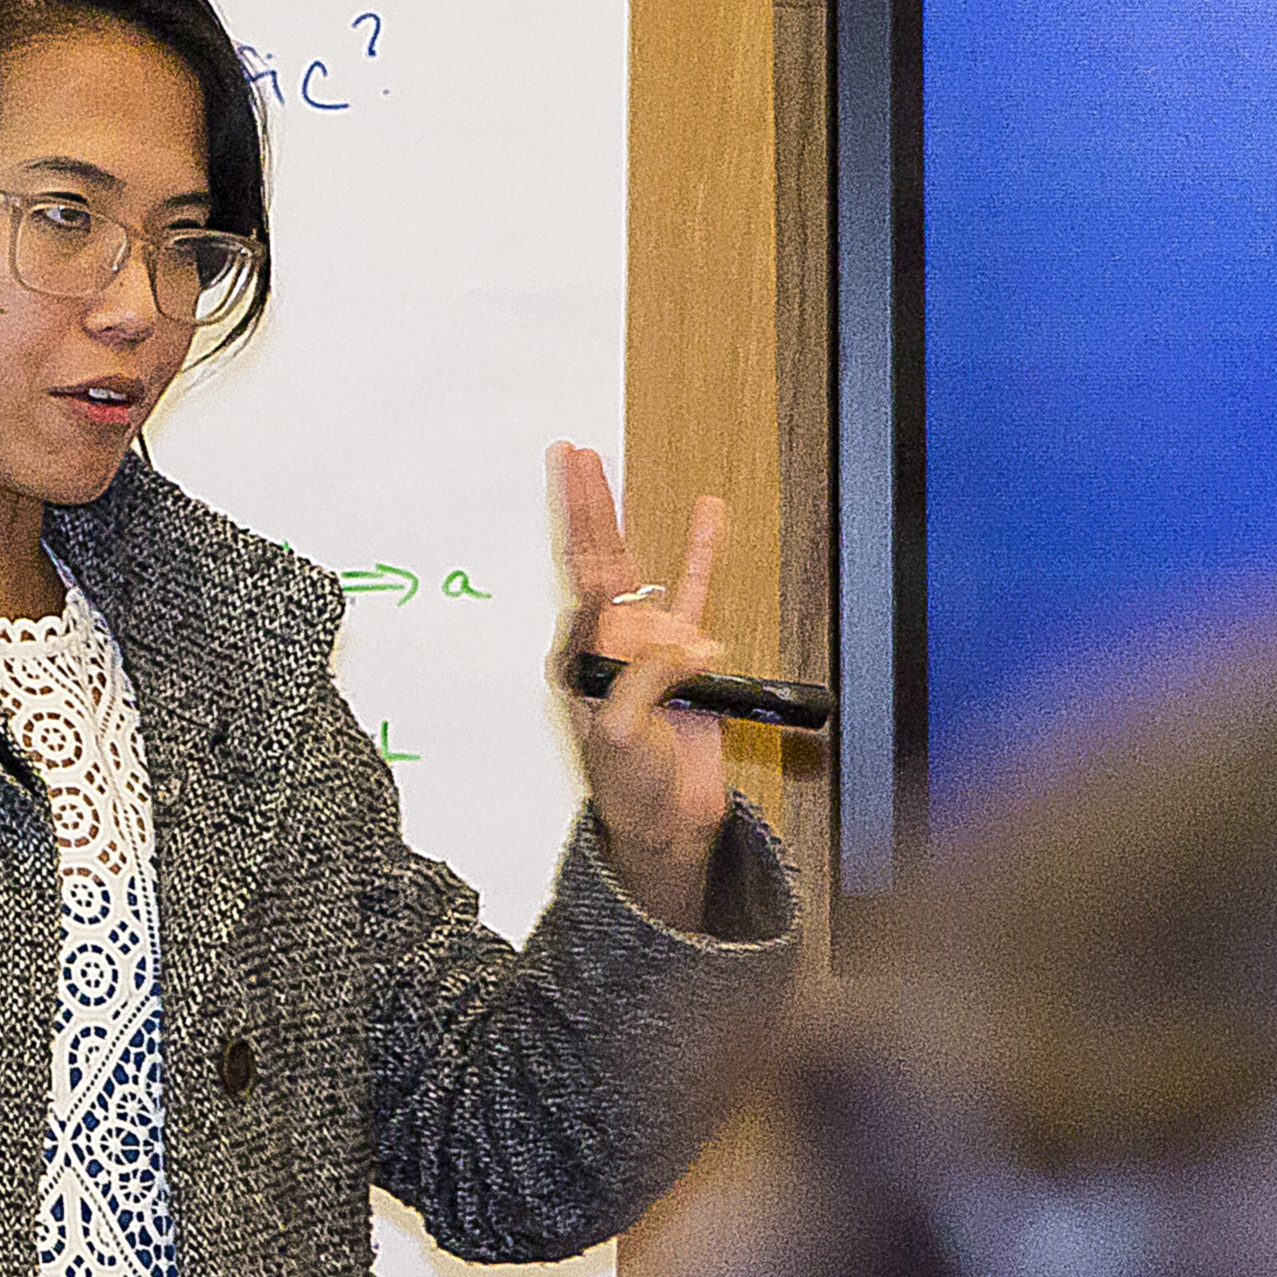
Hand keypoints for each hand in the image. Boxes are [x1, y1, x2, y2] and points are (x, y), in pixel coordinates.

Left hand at [546, 449, 735, 926]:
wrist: (665, 823)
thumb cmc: (628, 787)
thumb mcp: (622, 734)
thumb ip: (646, 679)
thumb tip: (688, 641)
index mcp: (579, 656)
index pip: (577, 579)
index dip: (575, 527)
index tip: (569, 479)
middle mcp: (608, 641)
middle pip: (594, 556)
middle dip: (584, 504)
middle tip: (572, 453)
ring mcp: (646, 643)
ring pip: (641, 565)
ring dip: (628, 517)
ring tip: (612, 466)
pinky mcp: (685, 657)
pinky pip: (696, 593)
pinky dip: (702, 553)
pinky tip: (707, 516)